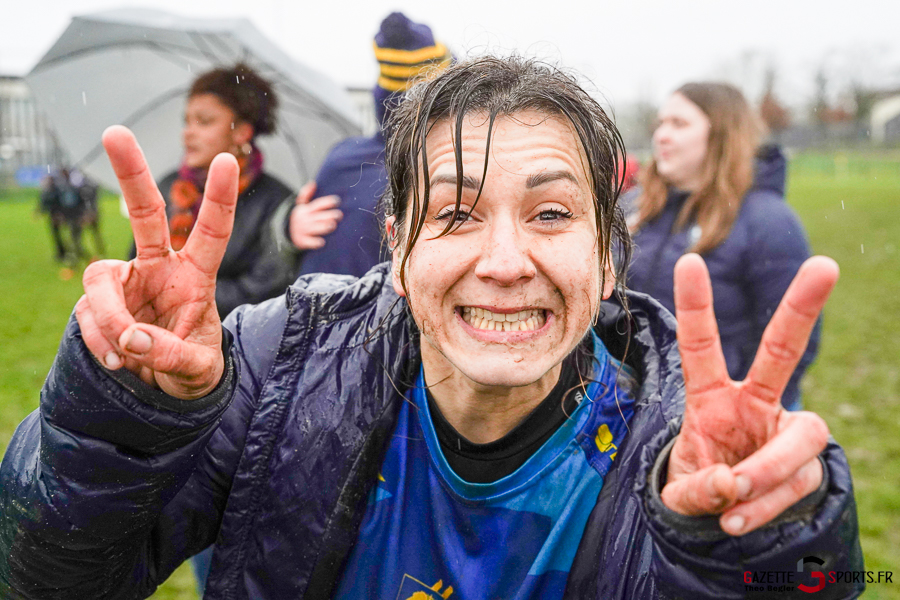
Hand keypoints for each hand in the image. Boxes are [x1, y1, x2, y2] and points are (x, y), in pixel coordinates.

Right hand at [74, 126, 237, 399]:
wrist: (166, 392)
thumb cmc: (194, 369)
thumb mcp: (197, 368)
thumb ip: (171, 354)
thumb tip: (132, 339)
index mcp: (196, 275)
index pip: (211, 232)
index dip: (219, 198)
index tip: (226, 160)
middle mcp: (159, 269)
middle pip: (144, 213)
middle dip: (130, 173)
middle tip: (114, 131)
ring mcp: (126, 283)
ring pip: (100, 280)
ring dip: (108, 319)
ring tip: (127, 355)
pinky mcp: (98, 304)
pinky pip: (87, 314)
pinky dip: (99, 340)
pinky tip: (117, 360)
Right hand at [289, 181, 341, 249]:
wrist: (286, 232)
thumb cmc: (300, 217)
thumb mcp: (301, 205)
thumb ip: (306, 194)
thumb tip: (313, 182)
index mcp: (306, 209)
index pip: (318, 204)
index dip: (327, 202)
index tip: (337, 200)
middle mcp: (305, 219)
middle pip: (318, 216)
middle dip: (328, 215)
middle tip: (339, 215)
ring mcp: (303, 230)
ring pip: (314, 228)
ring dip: (323, 227)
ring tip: (333, 225)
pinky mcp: (302, 240)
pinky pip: (308, 242)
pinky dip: (314, 243)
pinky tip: (322, 242)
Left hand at [661, 254, 838, 535]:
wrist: (727, 518)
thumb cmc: (698, 487)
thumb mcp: (679, 492)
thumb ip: (694, 489)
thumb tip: (729, 484)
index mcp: (711, 396)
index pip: (702, 346)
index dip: (696, 305)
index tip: (689, 259)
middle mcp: (754, 403)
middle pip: (782, 350)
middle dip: (802, 307)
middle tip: (825, 264)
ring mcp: (785, 431)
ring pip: (801, 437)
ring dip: (768, 469)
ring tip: (731, 493)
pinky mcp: (808, 464)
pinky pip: (799, 480)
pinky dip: (767, 503)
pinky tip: (738, 519)